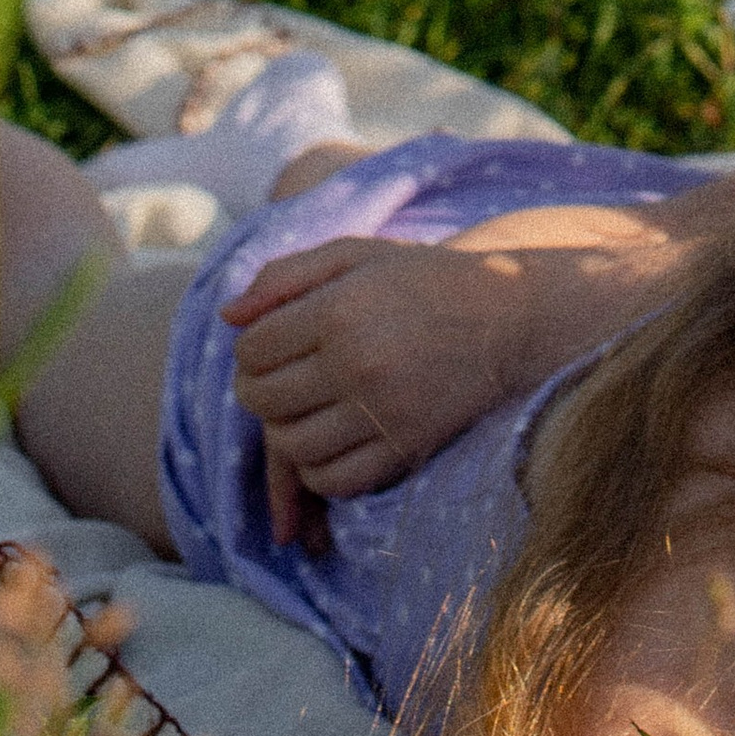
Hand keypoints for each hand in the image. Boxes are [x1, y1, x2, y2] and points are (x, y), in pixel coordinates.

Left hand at [222, 236, 534, 532]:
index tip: (268, 344)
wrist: (506, 315)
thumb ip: (286, 276)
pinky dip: (315, 470)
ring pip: (291, 445)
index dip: (249, 349)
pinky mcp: (405, 448)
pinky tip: (325, 440)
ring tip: (298, 409)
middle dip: (256, 392)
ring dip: (282, 431)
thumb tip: (228, 316)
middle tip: (273, 380)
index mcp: (341, 309)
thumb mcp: (355, 255)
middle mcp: (358, 362)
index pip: (254, 349)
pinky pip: (333, 480)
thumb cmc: (421, 278)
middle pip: (264, 399)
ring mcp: (383, 411)